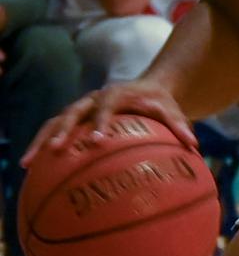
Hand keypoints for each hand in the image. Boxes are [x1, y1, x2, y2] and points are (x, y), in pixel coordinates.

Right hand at [22, 80, 195, 164]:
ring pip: (55, 121)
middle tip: (57, 149)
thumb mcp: (172, 110)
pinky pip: (54, 130)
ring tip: (28, 162)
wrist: (147, 89)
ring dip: (42, 140)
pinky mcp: (74, 119)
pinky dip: (42, 146)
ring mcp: (80, 108)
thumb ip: (181, 125)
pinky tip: (30, 167)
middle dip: (63, 130)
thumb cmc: (160, 103)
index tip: (96, 140)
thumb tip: (193, 145)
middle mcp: (92, 99)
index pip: (105, 106)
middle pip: (72, 112)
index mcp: (115, 94)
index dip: (99, 121)